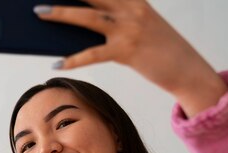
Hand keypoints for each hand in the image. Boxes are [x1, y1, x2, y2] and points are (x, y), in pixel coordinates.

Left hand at [35, 0, 227, 114]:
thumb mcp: (137, 26)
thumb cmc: (157, 48)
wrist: (187, 69)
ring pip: (88, 18)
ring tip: (40, 12)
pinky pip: (93, 54)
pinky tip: (56, 63)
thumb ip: (111, 21)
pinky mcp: (127, 50)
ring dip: (61, 13)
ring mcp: (129, 28)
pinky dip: (72, 59)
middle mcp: (131, 8)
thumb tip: (75, 24)